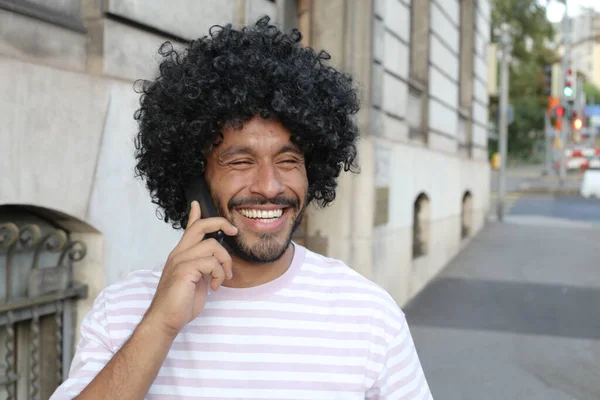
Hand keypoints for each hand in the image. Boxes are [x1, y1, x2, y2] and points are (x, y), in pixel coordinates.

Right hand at [143, 201, 237, 336]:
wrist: (166, 320)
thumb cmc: (181, 303)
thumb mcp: (196, 280)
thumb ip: (204, 267)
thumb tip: (216, 260)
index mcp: (181, 254)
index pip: (189, 229)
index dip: (195, 215)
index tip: (197, 204)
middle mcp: (179, 253)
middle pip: (201, 227)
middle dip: (220, 223)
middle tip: (234, 231)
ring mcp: (180, 260)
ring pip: (213, 246)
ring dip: (225, 263)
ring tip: (223, 278)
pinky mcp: (184, 270)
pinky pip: (211, 263)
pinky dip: (219, 275)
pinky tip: (215, 287)